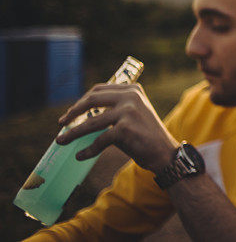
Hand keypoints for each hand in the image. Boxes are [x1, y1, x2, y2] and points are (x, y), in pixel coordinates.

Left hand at [56, 83, 178, 172]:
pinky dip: (88, 150)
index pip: (99, 90)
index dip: (81, 101)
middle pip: (92, 100)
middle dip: (73, 112)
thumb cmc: (145, 135)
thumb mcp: (134, 112)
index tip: (71, 112)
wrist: (164, 152)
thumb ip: (115, 107)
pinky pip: (99, 140)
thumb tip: (84, 114)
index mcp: (133, 89)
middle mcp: (131, 96)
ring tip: (61, 140)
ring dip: (73, 133)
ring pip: (91, 122)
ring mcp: (128, 111)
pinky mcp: (124, 129)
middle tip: (62, 123)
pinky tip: (81, 155)